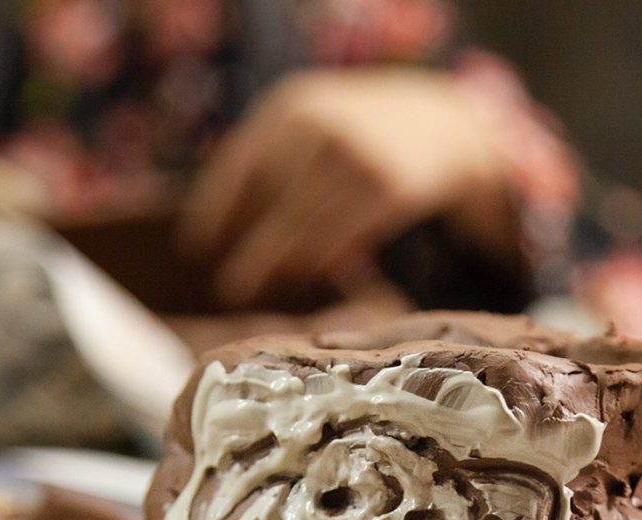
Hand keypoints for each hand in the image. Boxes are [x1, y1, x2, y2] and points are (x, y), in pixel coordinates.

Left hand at [181, 68, 519, 306]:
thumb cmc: (359, 134)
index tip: (196, 249)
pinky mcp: (389, 188)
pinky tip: (310, 276)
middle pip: (269, 203)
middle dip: (249, 250)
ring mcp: (356, 157)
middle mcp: (320, 127)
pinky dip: (322, 262)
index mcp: (291, 107)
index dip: (214, 212)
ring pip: (304, 227)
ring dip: (281, 265)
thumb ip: (269, 161)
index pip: (238, 167)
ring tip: (263, 290)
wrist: (444, 122)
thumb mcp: (312, 125)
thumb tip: (217, 229)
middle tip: (229, 287)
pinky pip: (342, 237)